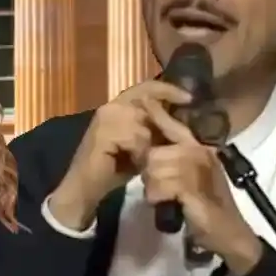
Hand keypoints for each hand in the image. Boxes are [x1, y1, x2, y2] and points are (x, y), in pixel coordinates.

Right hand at [48, 80, 193, 229]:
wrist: (85, 187)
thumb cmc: (114, 167)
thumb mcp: (140, 144)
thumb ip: (153, 129)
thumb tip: (180, 120)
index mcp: (119, 105)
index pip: (147, 87)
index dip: (169, 90)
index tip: (189, 98)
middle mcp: (111, 106)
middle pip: (148, 104)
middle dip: (161, 123)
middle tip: (167, 142)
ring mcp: (105, 118)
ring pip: (143, 124)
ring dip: (148, 144)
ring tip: (143, 159)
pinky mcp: (103, 133)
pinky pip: (134, 138)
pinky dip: (139, 153)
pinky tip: (136, 164)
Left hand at [141, 103, 263, 275]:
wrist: (230, 233)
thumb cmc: (210, 206)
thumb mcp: (192, 177)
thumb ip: (176, 160)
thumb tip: (151, 150)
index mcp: (199, 148)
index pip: (174, 124)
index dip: (158, 113)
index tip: (145, 101)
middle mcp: (200, 153)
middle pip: (155, 152)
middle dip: (150, 172)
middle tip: (160, 189)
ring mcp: (198, 170)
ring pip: (155, 169)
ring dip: (154, 188)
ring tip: (165, 198)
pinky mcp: (193, 188)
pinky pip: (162, 186)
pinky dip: (159, 198)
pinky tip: (168, 205)